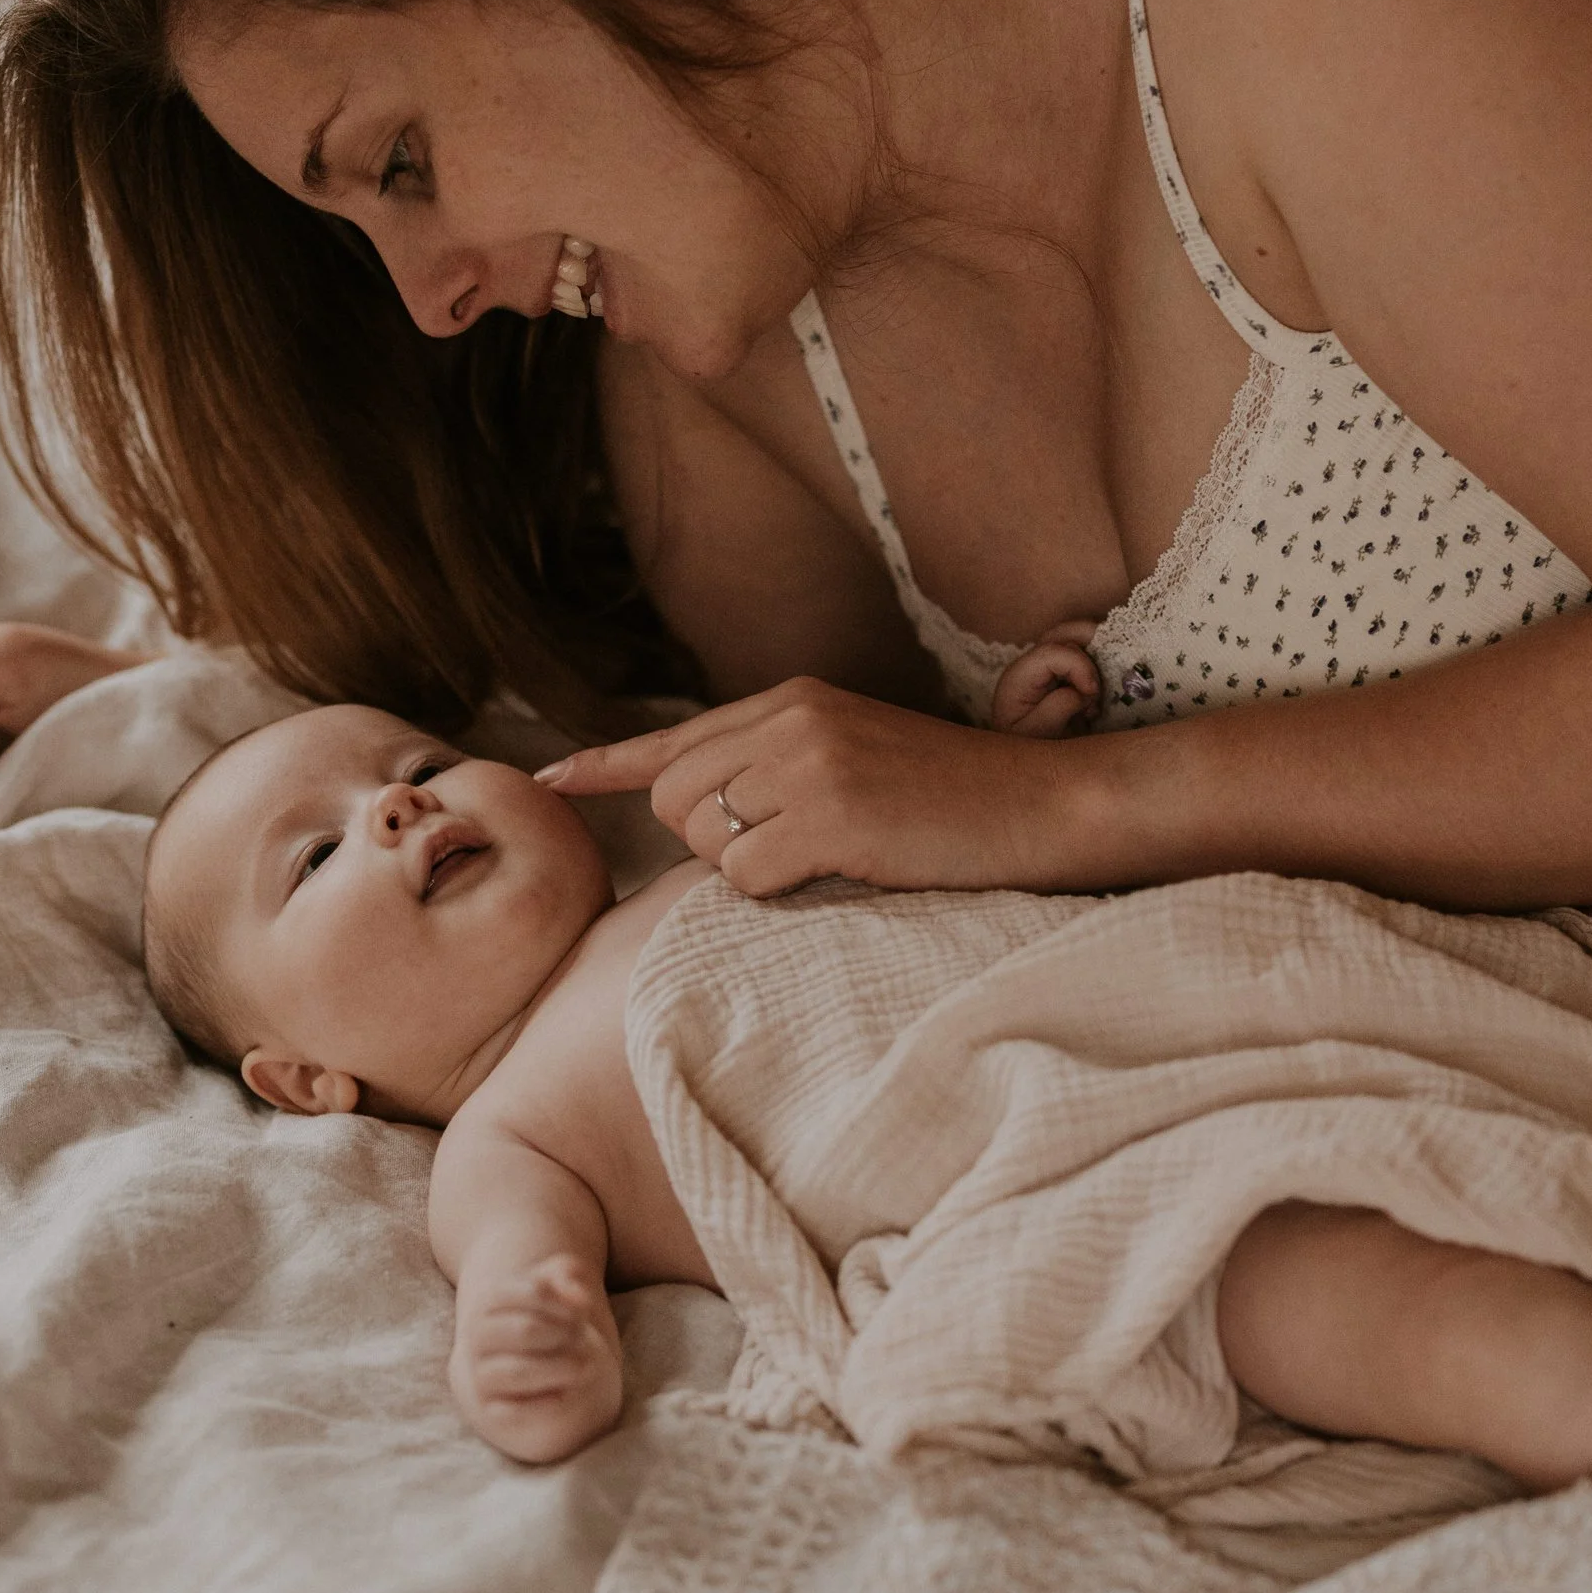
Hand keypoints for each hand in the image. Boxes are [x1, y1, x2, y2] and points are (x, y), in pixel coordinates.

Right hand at [453, 1253, 626, 1463]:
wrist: (534, 1374)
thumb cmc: (551, 1328)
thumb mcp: (560, 1296)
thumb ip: (569, 1276)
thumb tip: (578, 1293)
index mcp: (492, 1301)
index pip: (533, 1291)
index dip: (565, 1301)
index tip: (583, 1309)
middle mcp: (478, 1337)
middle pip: (527, 1330)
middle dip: (565, 1335)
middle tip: (585, 1340)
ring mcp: (481, 1373)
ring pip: (518, 1371)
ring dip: (560, 1368)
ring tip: (586, 1367)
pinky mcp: (491, 1409)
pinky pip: (513, 1411)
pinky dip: (544, 1404)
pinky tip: (565, 1396)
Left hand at [536, 675, 1082, 894]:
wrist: (1044, 807)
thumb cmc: (953, 803)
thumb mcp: (854, 758)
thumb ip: (777, 769)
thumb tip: (700, 817)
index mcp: (790, 700)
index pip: (674, 738)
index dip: (606, 766)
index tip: (547, 779)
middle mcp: (788, 719)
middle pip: (676, 800)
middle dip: (711, 843)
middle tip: (794, 853)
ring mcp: (808, 762)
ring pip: (707, 841)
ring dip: (753, 870)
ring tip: (832, 856)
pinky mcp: (830, 813)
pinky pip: (749, 877)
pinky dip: (786, 892)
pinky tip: (847, 871)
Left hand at [989, 623, 1102, 738]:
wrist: (1022, 761)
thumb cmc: (1026, 747)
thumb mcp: (1037, 734)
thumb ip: (1057, 708)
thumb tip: (1081, 691)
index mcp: (1020, 676)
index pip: (1051, 652)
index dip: (1079, 665)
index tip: (1092, 692)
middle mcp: (1032, 664)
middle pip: (1063, 633)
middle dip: (1092, 641)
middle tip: (1112, 665)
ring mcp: (1047, 667)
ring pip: (1076, 639)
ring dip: (1096, 655)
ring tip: (1098, 690)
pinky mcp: (1061, 674)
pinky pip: (1084, 655)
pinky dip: (1098, 665)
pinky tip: (1097, 695)